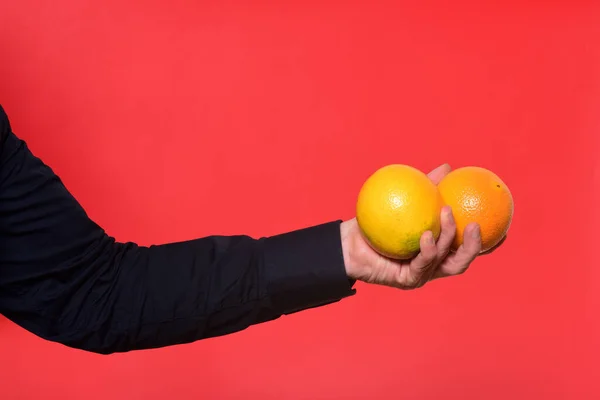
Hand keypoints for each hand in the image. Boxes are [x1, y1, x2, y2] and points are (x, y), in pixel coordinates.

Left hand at [340, 164, 498, 288]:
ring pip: (445, 262)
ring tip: (447, 216)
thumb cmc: (377, 222)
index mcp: (439, 250)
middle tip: (478, 224)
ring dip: (449, 238)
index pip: (468, 248)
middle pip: (463, 260)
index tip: (505, 229)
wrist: (349, 241)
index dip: (489, 243)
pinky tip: (426, 235)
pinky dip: (427, 250)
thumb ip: (427, 188)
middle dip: (475, 245)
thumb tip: (447, 167)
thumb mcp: (405, 200)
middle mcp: (434, 265)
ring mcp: (422, 274)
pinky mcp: (408, 280)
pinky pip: (421, 264)